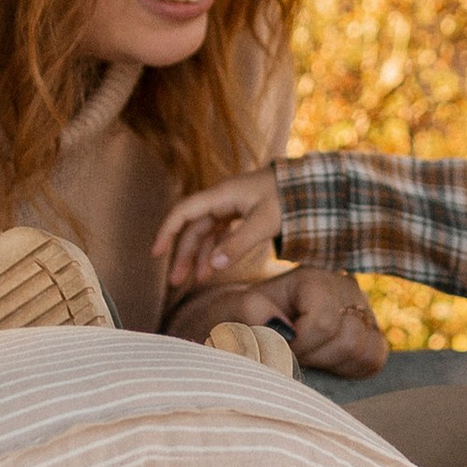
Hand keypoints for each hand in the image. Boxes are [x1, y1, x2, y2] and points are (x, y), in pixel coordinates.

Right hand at [154, 168, 282, 290]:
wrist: (310, 185)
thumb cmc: (289, 198)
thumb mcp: (264, 222)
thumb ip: (239, 244)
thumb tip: (214, 265)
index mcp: (222, 196)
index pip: (184, 212)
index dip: (167, 231)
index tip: (156, 253)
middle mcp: (222, 200)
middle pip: (194, 228)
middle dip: (183, 255)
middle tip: (176, 282)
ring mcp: (231, 206)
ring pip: (207, 233)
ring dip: (200, 257)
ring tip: (195, 282)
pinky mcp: (241, 213)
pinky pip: (221, 234)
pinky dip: (216, 251)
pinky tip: (214, 269)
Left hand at [165, 268, 388, 377]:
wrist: (243, 320)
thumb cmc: (236, 316)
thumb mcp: (228, 309)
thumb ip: (248, 310)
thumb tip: (283, 327)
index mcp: (312, 279)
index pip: (324, 323)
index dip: (299, 347)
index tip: (276, 346)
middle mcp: (344, 288)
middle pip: (349, 340)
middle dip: (315, 358)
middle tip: (290, 353)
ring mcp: (361, 309)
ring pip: (367, 351)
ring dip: (332, 365)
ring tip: (306, 357)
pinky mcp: (369, 331)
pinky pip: (376, 358)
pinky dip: (352, 368)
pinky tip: (324, 364)